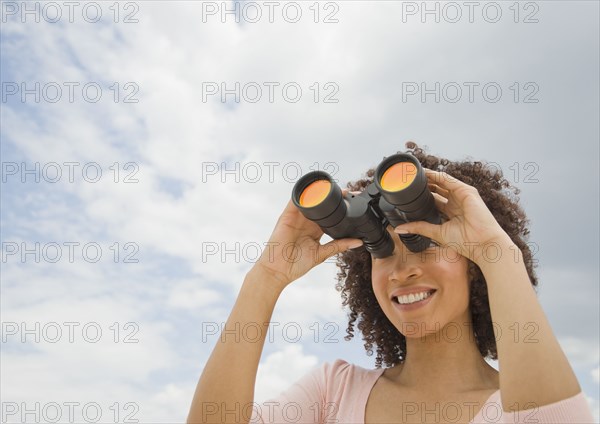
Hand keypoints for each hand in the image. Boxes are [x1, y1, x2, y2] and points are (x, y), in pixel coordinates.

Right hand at [252, 189, 362, 289]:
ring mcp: (296, 218)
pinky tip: (312, 188)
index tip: (353, 203)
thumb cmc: (296, 265)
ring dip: (320, 193)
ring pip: (310, 200)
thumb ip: (339, 245)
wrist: (278, 271)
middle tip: (347, 192)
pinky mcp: (287, 216)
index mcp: (315, 230)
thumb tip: (358, 242)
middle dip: (333, 198)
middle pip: (321, 205)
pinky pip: (295, 201)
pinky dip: (303, 194)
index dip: (340, 209)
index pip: (330, 216)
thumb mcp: (322, 254)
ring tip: (334, 187)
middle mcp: (306, 222)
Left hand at [393, 168, 512, 265]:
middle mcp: (455, 202)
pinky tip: (424, 172)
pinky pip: (448, 180)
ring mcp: (461, 195)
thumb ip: (419, 227)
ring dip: (427, 177)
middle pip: (436, 189)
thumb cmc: (465, 242)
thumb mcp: (436, 233)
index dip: (420, 196)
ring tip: (412, 173)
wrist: (483, 244)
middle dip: (422, 184)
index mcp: (450, 213)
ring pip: (441, 182)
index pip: (432, 200)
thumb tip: (399, 229)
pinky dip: (436, 175)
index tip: (406, 193)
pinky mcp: (466, 191)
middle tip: (406, 180)